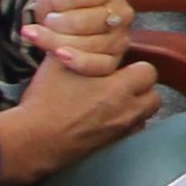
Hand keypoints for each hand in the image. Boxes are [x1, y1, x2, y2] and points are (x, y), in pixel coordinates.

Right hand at [0, 51, 161, 182]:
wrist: (32, 141)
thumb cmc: (44, 103)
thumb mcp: (57, 63)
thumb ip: (76, 47)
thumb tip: (80, 35)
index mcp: (118, 89)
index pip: (148, 71)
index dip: (135, 67)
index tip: (120, 68)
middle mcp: (126, 113)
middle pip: (153, 98)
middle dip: (141, 90)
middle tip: (121, 86)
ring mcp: (120, 134)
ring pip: (144, 118)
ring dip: (134, 110)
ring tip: (113, 104)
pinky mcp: (110, 150)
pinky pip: (129, 136)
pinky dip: (123, 128)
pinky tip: (103, 122)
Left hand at [24, 0, 136, 77]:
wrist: (61, 24)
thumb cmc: (61, 2)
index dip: (60, 0)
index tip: (51, 0)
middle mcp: (123, 12)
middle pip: (84, 23)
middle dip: (57, 23)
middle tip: (47, 20)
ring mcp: (120, 38)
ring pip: (87, 45)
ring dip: (57, 42)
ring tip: (42, 35)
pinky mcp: (114, 60)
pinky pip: (96, 65)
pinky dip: (75, 61)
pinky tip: (58, 55)